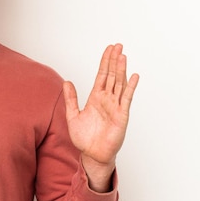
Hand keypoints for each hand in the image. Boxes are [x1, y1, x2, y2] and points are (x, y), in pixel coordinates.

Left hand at [63, 44, 138, 190]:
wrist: (92, 154)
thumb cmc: (84, 138)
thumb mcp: (73, 116)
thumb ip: (71, 99)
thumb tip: (67, 82)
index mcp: (96, 98)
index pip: (102, 75)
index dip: (105, 62)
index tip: (108, 49)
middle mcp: (107, 100)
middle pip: (112, 76)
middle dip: (114, 60)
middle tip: (118, 45)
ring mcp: (115, 106)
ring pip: (119, 84)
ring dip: (121, 70)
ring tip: (123, 56)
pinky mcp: (121, 115)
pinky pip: (126, 99)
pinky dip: (130, 87)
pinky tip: (133, 76)